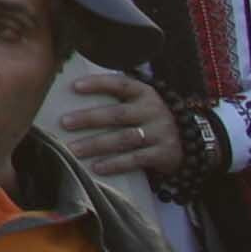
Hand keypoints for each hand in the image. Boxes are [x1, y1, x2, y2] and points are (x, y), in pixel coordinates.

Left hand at [40, 61, 183, 182]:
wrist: (186, 141)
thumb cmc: (147, 118)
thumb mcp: (138, 103)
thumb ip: (114, 99)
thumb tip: (70, 98)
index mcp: (144, 93)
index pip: (120, 84)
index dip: (98, 84)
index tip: (75, 86)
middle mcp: (153, 110)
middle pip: (117, 114)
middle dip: (89, 118)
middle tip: (64, 123)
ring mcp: (160, 132)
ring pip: (124, 138)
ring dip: (96, 145)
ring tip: (73, 150)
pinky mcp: (164, 154)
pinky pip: (136, 159)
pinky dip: (115, 164)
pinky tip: (97, 167)